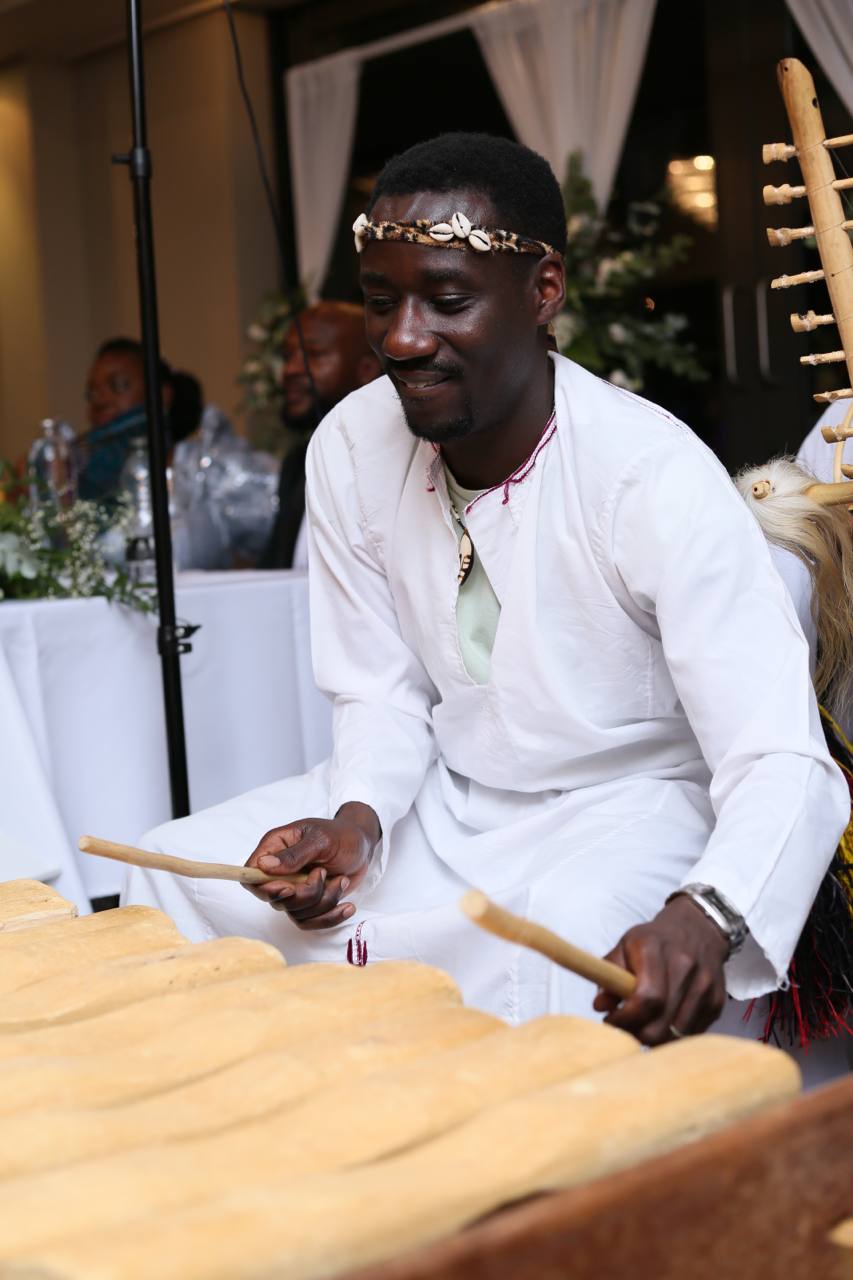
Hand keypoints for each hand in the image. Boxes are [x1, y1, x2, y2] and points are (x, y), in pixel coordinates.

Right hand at [243, 802, 380, 930]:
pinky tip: (347, 906)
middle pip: (275, 900)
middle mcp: (280, 871)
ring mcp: (294, 888)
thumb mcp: (321, 840)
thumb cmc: (341, 836)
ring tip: (341, 880)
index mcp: (275, 847)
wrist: (363, 847)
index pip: (251, 876)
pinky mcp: (308, 902)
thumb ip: (294, 854)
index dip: (265, 888)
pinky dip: (330, 917)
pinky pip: (310, 922)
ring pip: (295, 912)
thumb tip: (264, 865)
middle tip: (324, 873)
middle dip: (305, 894)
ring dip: (324, 901)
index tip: (289, 888)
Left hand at [592, 896, 729, 1044]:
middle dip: (638, 1035)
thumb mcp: (625, 945)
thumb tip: (600, 1006)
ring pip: (678, 1034)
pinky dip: (675, 1035)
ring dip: (657, 1039)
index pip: (646, 998)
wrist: (697, 929)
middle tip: (627, 1029)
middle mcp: (685, 966)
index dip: (626, 1019)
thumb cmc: (655, 940)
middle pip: (662, 1024)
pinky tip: (664, 1022)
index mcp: (655, 949)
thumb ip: (609, 973)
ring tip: (644, 1026)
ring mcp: (705, 985)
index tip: (611, 1021)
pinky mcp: (718, 1001)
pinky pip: (694, 1033)